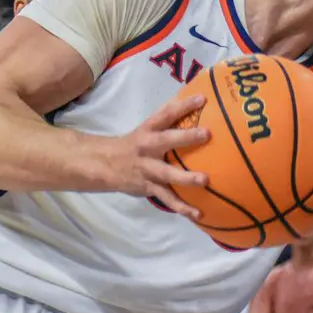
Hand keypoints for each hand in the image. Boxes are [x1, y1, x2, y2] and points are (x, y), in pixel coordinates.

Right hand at [99, 93, 209, 217]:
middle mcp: (147, 147)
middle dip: (186, 137)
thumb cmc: (135, 144)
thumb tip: (198, 105)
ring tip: (205, 180)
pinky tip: (198, 214)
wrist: (104, 165)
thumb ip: (168, 121)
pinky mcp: (149, 187)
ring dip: (186, 177)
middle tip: (207, 133)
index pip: (166, 113)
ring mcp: (148, 169)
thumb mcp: (147, 129)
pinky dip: (182, 207)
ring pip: (167, 174)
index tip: (202, 98)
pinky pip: (167, 198)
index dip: (183, 105)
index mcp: (148, 130)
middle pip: (166, 140)